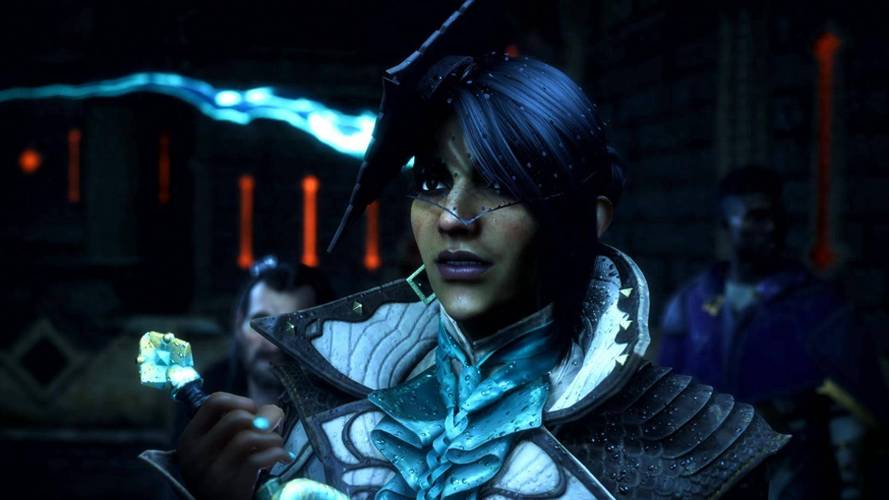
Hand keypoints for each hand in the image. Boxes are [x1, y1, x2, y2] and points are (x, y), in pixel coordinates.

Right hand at [178, 392, 292, 499]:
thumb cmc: (222, 470)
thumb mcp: (219, 446)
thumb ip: (241, 422)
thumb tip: (271, 412)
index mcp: (189, 438)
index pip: (213, 402)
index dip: (239, 401)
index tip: (252, 411)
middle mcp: (196, 454)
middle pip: (236, 417)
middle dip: (261, 419)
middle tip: (269, 430)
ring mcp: (212, 471)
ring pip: (249, 436)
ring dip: (272, 437)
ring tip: (277, 444)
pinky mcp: (231, 486)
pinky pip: (258, 459)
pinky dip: (277, 453)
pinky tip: (282, 457)